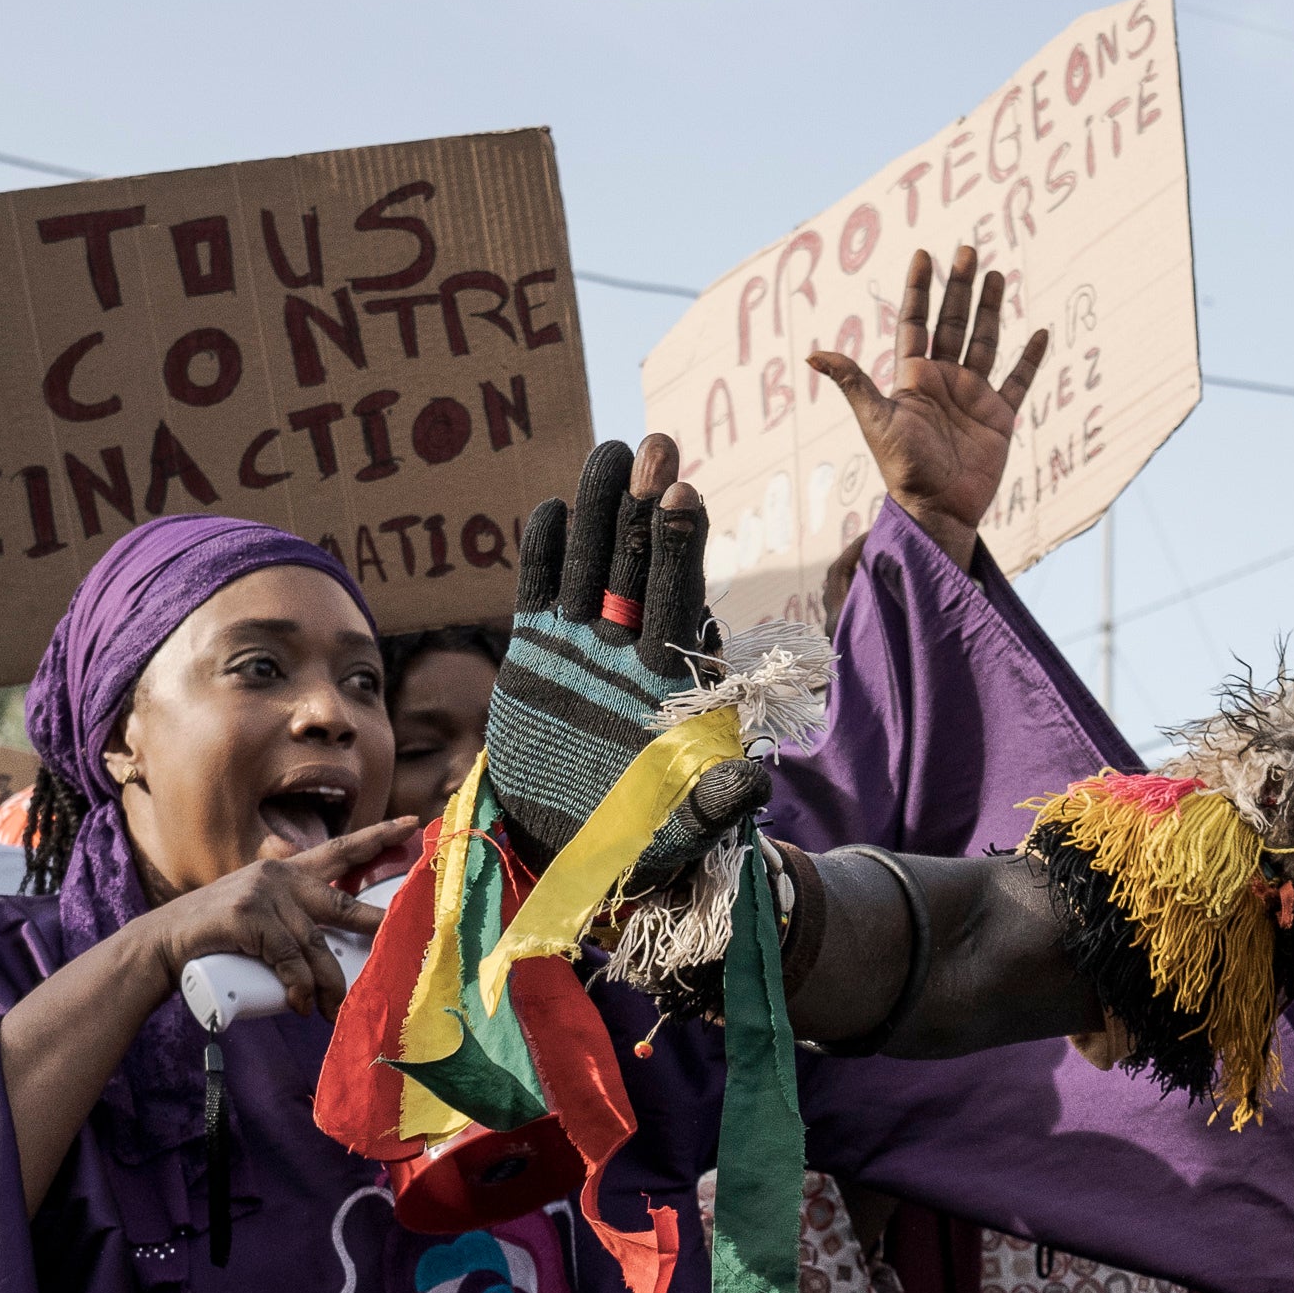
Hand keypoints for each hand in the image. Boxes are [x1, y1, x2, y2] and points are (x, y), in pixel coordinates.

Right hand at [141, 818, 418, 1023]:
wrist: (165, 943)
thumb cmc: (221, 936)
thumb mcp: (262, 916)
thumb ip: (294, 921)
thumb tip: (337, 959)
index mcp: (288, 872)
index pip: (340, 851)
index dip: (377, 837)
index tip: (412, 824)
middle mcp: (279, 876)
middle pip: (343, 904)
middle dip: (378, 924)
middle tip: (407, 941)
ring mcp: (263, 895)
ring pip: (316, 946)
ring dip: (329, 986)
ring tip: (334, 1011)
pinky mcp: (247, 917)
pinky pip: (288, 959)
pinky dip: (298, 987)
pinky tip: (302, 1006)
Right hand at [486, 437, 771, 885]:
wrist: (569, 848)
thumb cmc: (640, 840)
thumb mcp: (681, 831)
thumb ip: (714, 804)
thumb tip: (756, 784)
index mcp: (671, 683)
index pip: (678, 603)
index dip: (679, 551)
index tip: (685, 497)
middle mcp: (629, 652)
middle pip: (638, 566)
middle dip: (646, 506)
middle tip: (653, 444)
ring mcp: (582, 646)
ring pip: (591, 564)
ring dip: (599, 509)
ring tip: (609, 452)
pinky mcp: (537, 651)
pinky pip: (538, 590)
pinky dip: (543, 553)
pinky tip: (555, 509)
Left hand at [808, 247, 1050, 568]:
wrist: (937, 508)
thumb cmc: (902, 468)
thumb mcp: (875, 420)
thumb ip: (852, 382)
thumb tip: (813, 354)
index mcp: (913, 377)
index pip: (915, 322)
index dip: (920, 289)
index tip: (925, 254)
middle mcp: (943, 381)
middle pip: (952, 323)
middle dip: (959, 287)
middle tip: (967, 249)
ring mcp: (973, 397)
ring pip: (985, 342)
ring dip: (991, 309)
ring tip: (996, 274)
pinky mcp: (999, 418)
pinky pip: (1018, 381)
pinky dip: (1030, 359)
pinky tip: (1040, 333)